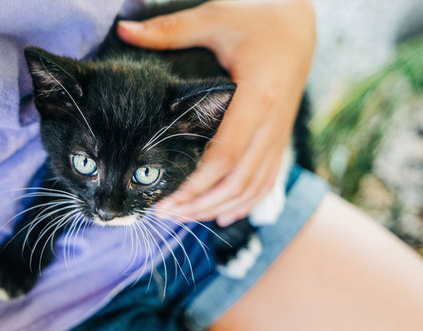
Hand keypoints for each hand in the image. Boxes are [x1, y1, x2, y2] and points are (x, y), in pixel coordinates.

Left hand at [118, 0, 315, 225]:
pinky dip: (244, 204)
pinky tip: (222, 216)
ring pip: (252, 188)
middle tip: (164, 215)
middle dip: (199, 205)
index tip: (164, 200)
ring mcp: (278, 136)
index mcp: (256, 98)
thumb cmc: (256, 22)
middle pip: (236, 182)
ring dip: (217, 208)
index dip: (194, 185)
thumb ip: (170, 31)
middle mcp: (271, 124)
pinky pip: (266, 182)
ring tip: (184, 218)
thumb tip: (124, 30)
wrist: (298, 29)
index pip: (224, 156)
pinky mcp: (279, 140)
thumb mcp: (215, 19)